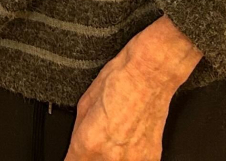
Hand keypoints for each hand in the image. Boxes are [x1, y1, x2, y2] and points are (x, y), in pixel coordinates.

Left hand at [66, 16, 201, 160]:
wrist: (151, 73)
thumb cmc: (120, 80)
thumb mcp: (84, 104)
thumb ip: (79, 132)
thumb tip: (76, 146)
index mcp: (91, 143)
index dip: (73, 158)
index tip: (75, 154)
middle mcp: (113, 157)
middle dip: (90, 157)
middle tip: (95, 145)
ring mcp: (135, 160)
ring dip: (110, 157)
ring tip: (112, 142)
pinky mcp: (152, 158)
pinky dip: (128, 156)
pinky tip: (127, 143)